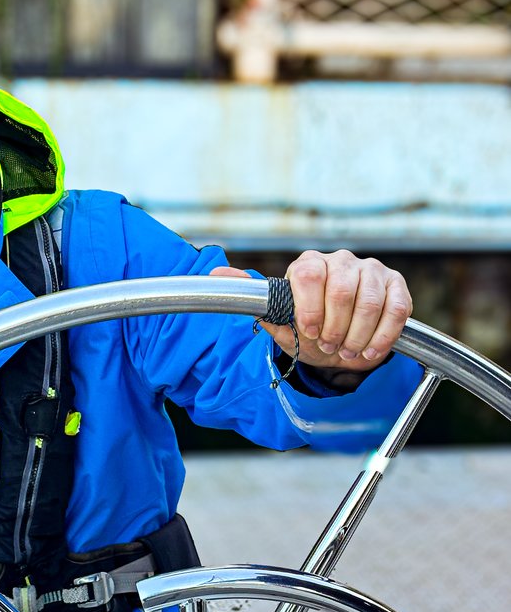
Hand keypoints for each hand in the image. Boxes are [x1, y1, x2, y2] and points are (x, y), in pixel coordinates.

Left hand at [210, 250, 411, 371]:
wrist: (340, 343)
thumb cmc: (308, 328)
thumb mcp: (278, 318)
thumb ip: (252, 296)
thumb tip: (215, 272)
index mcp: (309, 264)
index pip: (309, 275)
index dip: (309, 309)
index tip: (309, 332)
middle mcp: (340, 261)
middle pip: (342, 290)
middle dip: (335, 328)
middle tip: (329, 346)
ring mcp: (370, 270)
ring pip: (369, 301)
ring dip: (357, 336)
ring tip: (347, 351)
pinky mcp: (396, 285)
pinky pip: (396, 309)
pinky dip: (382, 336)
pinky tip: (370, 350)